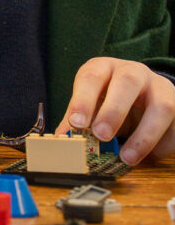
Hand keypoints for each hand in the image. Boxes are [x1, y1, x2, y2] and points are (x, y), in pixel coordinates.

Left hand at [60, 57, 174, 164]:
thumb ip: (78, 118)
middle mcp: (134, 72)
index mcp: (105, 68)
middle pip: (127, 83)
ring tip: (127, 157)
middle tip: (101, 136)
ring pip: (162, 106)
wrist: (143, 91)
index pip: (92, 77)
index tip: (77, 123)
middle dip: (114, 111)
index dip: (83, 100)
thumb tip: (62, 139)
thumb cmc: (108, 96)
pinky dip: (161, 145)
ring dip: (144, 135)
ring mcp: (160, 88)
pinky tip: (148, 157)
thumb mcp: (90, 101)